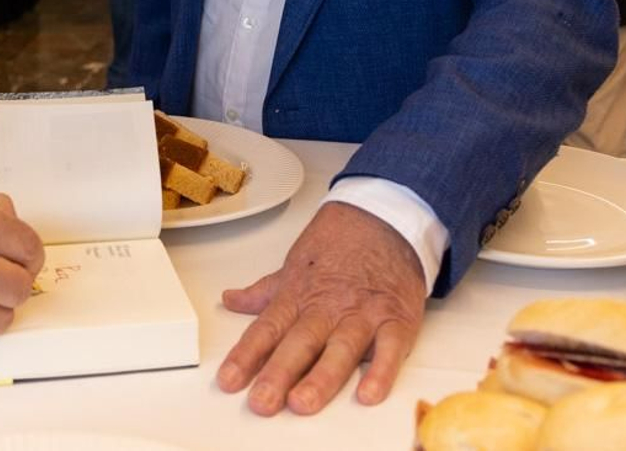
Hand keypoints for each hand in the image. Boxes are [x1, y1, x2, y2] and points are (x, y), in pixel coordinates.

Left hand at [216, 202, 426, 415]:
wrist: (383, 220)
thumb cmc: (337, 247)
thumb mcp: (294, 267)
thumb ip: (263, 292)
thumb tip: (229, 300)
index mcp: (298, 297)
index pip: (265, 330)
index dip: (245, 357)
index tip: (229, 381)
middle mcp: (327, 308)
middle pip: (298, 344)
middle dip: (278, 374)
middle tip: (261, 403)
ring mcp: (362, 315)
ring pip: (339, 350)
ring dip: (321, 378)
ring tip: (302, 403)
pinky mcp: (396, 320)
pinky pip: (389, 350)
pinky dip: (380, 372)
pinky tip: (368, 394)